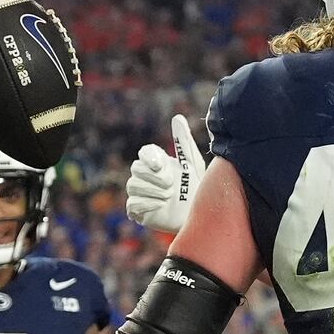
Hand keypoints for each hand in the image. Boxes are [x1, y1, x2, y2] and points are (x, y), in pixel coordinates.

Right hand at [125, 114, 206, 232]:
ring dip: (152, 190)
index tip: (161, 164)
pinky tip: (161, 205)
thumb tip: (177, 117)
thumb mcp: (193, 163)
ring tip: (170, 195)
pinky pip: (133, 204)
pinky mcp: (139, 211)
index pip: (145, 152)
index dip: (150, 157)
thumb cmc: (197, 188)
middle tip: (172, 184)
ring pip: (133, 185)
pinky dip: (147, 204)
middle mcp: (146, 176)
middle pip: (136, 168)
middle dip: (154, 176)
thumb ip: (183, 141)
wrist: (200, 216)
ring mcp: (140, 193)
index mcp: (158, 162)